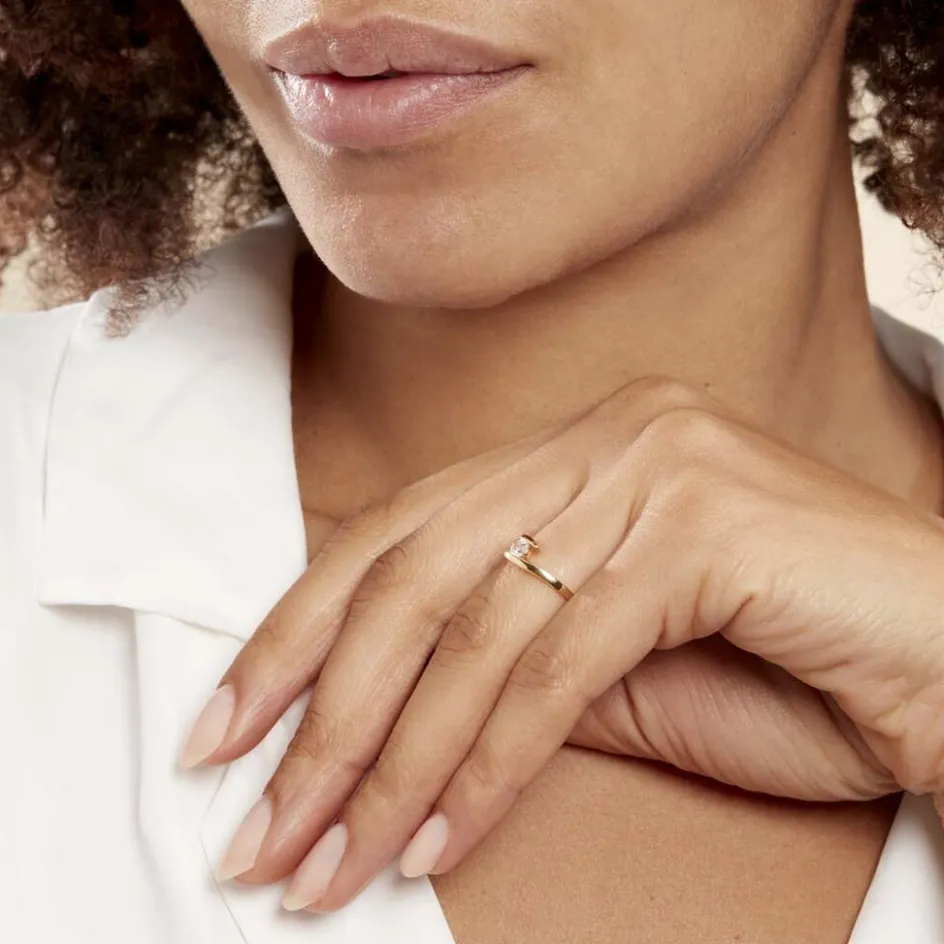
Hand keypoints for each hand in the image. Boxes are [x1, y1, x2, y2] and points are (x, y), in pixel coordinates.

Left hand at [180, 377, 943, 912]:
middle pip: (413, 577)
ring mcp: (654, 466)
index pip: (397, 535)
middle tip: (259, 826)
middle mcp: (605, 436)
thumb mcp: (618, 672)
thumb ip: (512, 666)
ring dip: (390, 765)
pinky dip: (485, 765)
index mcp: (574, 451)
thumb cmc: (794, 671)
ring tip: (328, 863)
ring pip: (474, 628)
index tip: (228, 730)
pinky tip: (437, 843)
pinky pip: (558, 662)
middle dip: (320, 713)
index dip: (296, 633)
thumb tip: (386, 719)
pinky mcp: (703, 525)